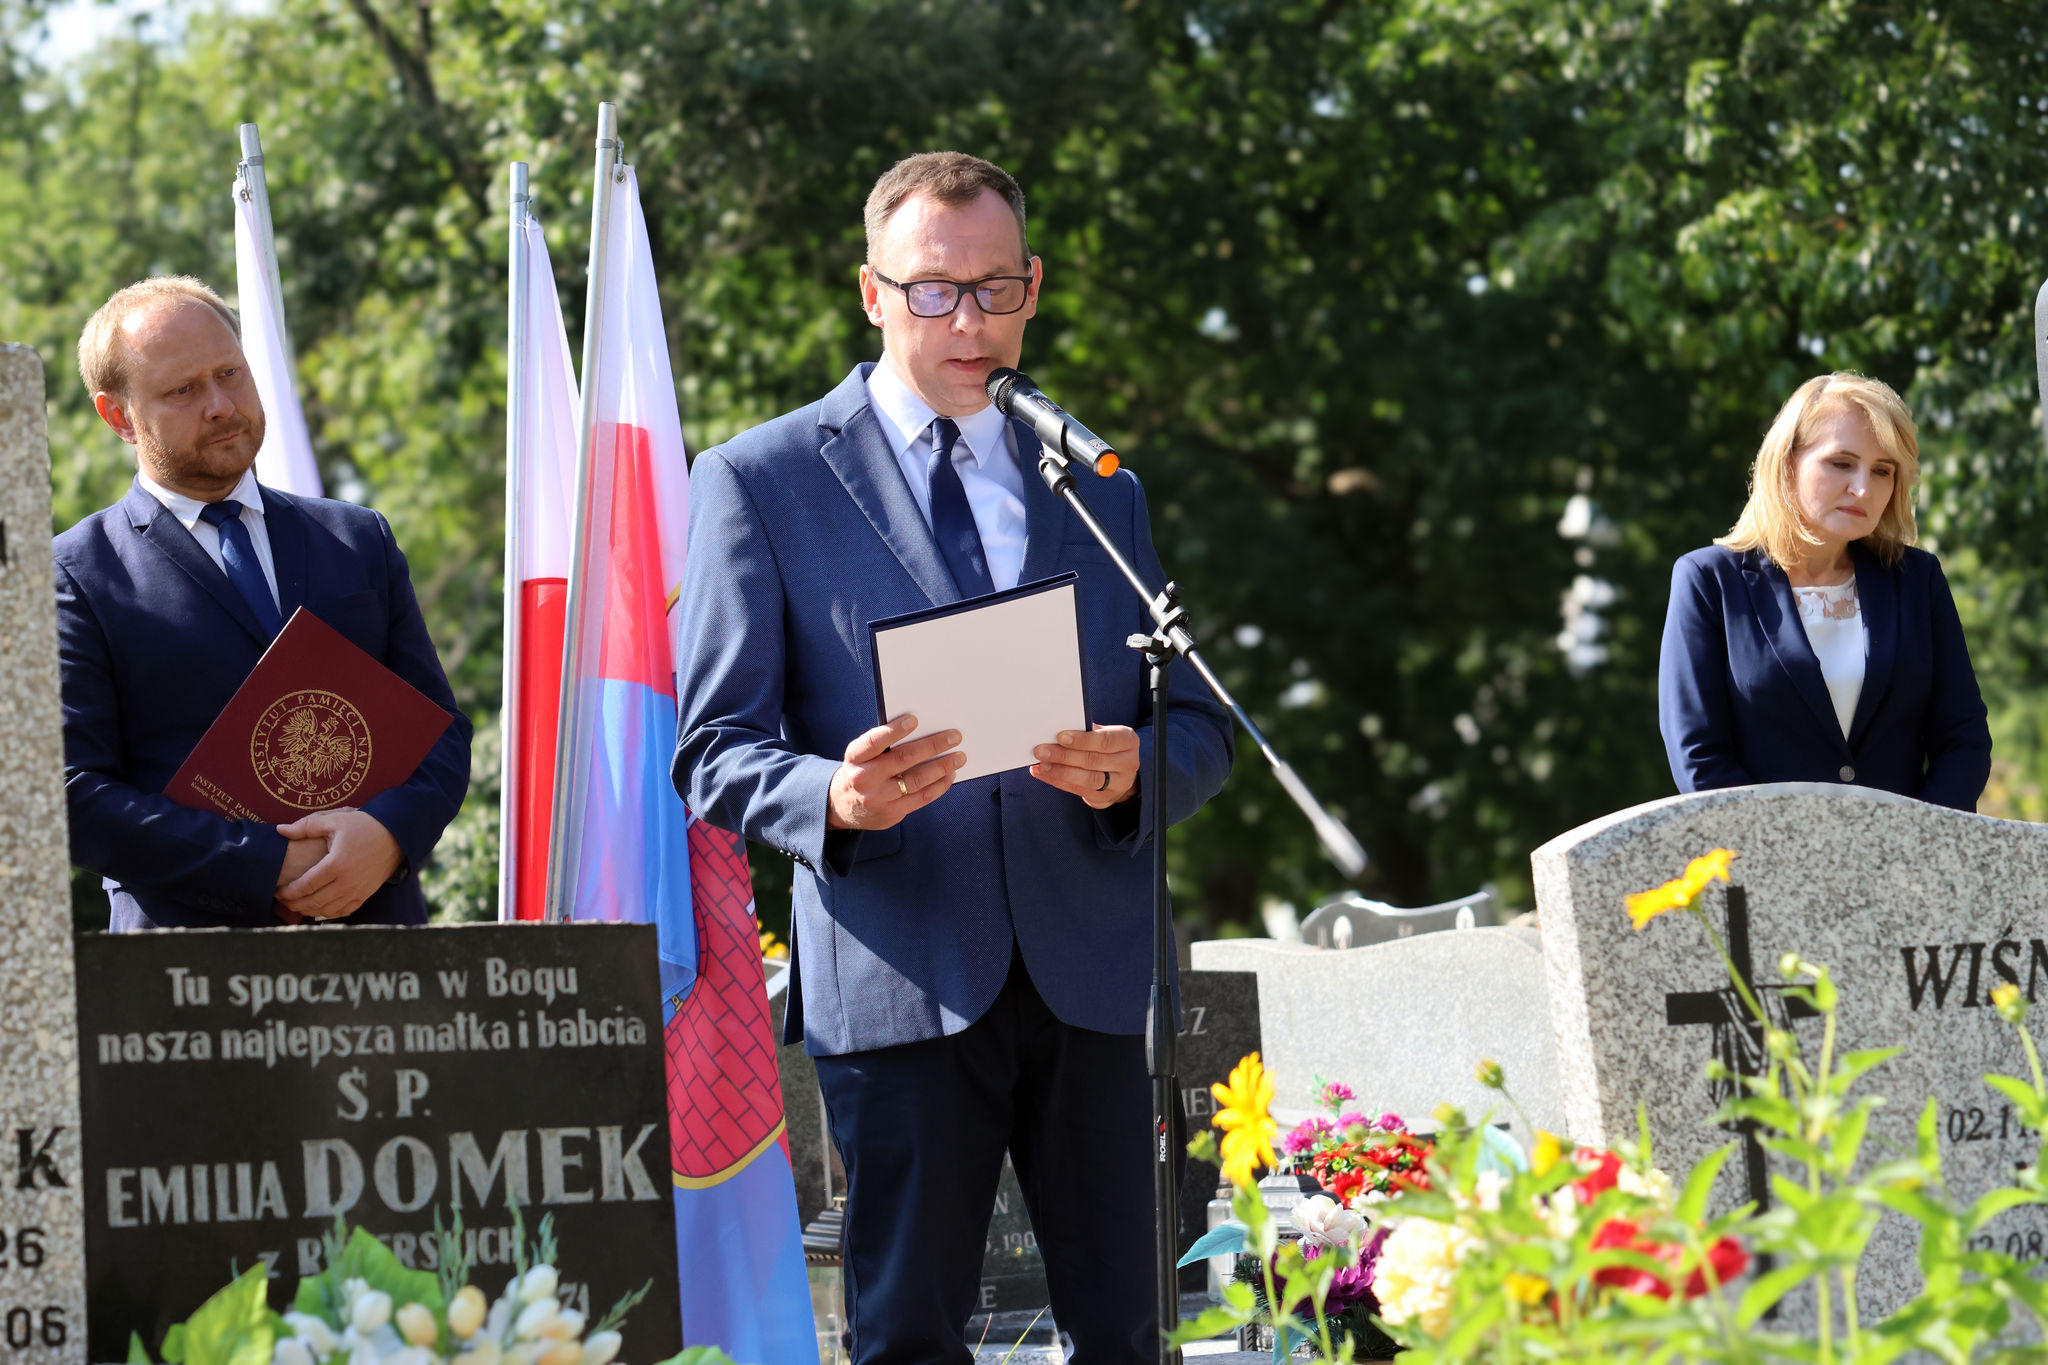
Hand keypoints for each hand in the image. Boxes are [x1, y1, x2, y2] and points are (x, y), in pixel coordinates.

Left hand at [273, 808, 403, 920]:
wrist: (396, 835)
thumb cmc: (364, 825)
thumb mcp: (335, 820)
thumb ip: (306, 826)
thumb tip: (281, 830)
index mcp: (336, 864)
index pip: (305, 886)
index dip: (288, 892)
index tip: (277, 890)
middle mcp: (347, 882)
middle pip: (313, 902)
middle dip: (294, 904)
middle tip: (282, 900)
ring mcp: (358, 891)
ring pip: (326, 910)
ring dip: (308, 910)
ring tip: (296, 905)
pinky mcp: (365, 894)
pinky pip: (342, 911)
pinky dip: (327, 912)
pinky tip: (318, 907)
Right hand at [827, 714, 964, 830]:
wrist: (843, 806)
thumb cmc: (860, 771)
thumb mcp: (861, 755)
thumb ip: (882, 745)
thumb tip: (922, 730)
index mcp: (855, 758)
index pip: (873, 741)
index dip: (894, 730)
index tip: (914, 720)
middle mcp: (864, 778)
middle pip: (902, 759)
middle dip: (932, 746)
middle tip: (953, 736)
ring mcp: (878, 798)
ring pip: (916, 780)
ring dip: (942, 767)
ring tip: (959, 757)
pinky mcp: (891, 813)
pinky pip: (921, 798)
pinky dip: (939, 785)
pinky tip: (949, 775)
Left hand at [1031, 724, 1139, 807]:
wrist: (1120, 771)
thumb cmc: (1106, 746)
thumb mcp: (1103, 733)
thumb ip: (1085, 732)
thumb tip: (1055, 732)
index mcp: (1128, 741)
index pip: (1105, 741)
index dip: (1082, 740)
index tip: (1060, 737)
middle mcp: (1128, 763)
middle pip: (1093, 760)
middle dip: (1064, 756)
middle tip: (1041, 751)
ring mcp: (1119, 784)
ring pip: (1087, 780)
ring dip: (1060, 772)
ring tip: (1041, 765)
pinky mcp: (1106, 798)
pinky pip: (1080, 791)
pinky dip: (1059, 782)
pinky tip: (1044, 774)